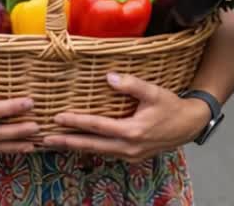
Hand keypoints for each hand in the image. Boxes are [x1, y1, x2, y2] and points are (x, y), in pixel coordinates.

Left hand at [43, 73, 210, 161]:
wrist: (189, 126)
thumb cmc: (171, 107)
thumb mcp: (154, 92)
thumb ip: (131, 84)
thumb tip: (108, 77)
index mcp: (131, 131)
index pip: (97, 126)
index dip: (76, 122)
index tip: (57, 117)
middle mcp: (127, 147)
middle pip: (91, 145)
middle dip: (67, 142)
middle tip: (44, 139)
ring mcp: (129, 155)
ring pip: (97, 152)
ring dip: (76, 147)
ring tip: (55, 143)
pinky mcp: (131, 157)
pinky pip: (106, 153)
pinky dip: (90, 149)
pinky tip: (79, 145)